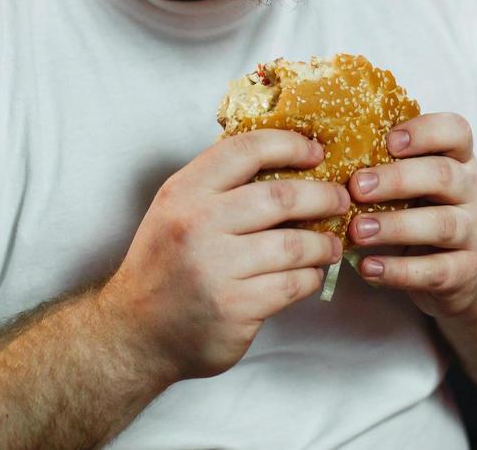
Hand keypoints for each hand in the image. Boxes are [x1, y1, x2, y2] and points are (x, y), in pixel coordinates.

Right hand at [99, 130, 349, 381]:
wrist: (135, 332)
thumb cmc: (164, 265)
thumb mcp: (175, 210)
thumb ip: (217, 184)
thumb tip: (284, 157)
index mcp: (184, 192)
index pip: (245, 151)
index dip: (289, 145)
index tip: (316, 151)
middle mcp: (198, 225)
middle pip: (280, 197)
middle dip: (322, 196)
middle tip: (340, 199)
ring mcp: (216, 268)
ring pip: (293, 245)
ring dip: (322, 243)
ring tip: (330, 243)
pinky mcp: (235, 308)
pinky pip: (291, 284)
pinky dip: (310, 278)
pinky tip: (310, 275)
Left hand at [347, 112, 476, 317]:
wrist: (462, 268)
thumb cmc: (422, 210)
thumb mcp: (414, 181)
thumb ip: (384, 162)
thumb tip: (322, 144)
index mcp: (457, 159)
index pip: (455, 131)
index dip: (424, 131)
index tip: (388, 140)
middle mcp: (471, 191)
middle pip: (443, 175)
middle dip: (397, 179)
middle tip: (356, 187)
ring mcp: (474, 232)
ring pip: (442, 225)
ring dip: (395, 226)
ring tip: (356, 231)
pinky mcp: (466, 271)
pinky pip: (435, 271)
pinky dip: (399, 271)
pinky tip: (367, 268)